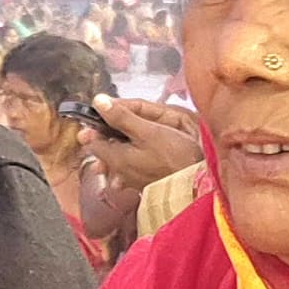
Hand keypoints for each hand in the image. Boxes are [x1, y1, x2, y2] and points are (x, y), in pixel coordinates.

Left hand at [81, 97, 202, 192]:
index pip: (93, 140)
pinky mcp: (143, 186)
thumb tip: (99, 101)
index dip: (96, 125)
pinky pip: (127, 174)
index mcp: (116, 158)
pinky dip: (127, 163)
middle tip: (105, 126)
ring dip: (114, 152)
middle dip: (103, 139)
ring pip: (114, 164)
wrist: (195, 185)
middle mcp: (119, 173)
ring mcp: (130, 182)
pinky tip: (133, 159)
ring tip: (119, 141)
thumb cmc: (175, 157)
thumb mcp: (148, 131)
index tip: (101, 114)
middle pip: (103, 153)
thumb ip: (122, 117)